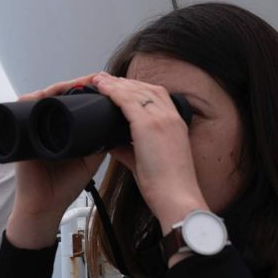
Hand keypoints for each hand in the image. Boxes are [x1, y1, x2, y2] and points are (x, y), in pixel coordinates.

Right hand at [6, 73, 105, 248]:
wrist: (45, 206)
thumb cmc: (64, 185)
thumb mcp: (89, 159)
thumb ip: (100, 141)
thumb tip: (119, 122)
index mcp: (62, 129)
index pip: (73, 101)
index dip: (88, 90)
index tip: (107, 85)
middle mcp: (46, 124)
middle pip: (59, 93)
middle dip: (77, 83)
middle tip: (97, 78)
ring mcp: (32, 126)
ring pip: (45, 95)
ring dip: (62, 86)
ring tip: (82, 83)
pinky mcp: (21, 130)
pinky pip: (27, 105)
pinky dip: (40, 95)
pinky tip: (56, 92)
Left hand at [91, 72, 207, 232]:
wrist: (178, 198)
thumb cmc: (166, 186)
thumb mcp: (146, 161)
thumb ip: (128, 149)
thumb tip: (111, 143)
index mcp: (175, 125)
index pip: (157, 97)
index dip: (137, 89)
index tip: (121, 87)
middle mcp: (171, 117)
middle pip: (146, 89)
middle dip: (125, 82)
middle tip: (105, 79)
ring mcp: (161, 119)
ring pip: (136, 91)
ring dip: (116, 84)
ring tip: (99, 79)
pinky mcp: (149, 126)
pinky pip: (127, 101)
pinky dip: (113, 92)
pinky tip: (101, 88)